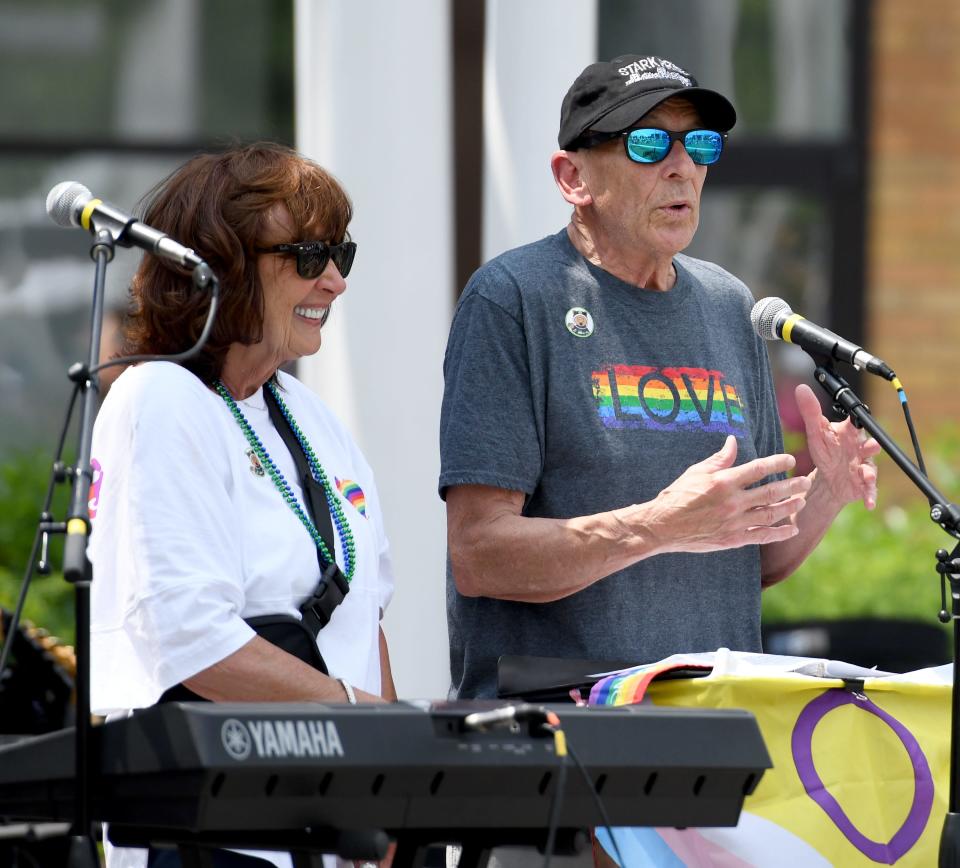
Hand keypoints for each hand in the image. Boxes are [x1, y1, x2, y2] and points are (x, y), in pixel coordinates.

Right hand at [641, 435, 810, 553]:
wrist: (663, 526)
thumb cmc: (677, 496)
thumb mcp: (696, 472)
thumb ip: (719, 459)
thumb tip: (733, 441)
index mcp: (723, 482)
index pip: (758, 469)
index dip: (777, 462)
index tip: (790, 459)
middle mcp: (732, 502)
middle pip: (770, 492)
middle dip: (791, 486)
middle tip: (805, 481)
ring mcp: (734, 522)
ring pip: (770, 514)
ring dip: (789, 507)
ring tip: (802, 501)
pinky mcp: (732, 539)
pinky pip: (761, 535)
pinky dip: (778, 533)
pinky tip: (791, 529)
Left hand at [795, 384, 879, 509]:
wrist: (829, 478)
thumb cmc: (825, 451)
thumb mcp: (815, 433)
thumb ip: (810, 412)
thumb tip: (801, 388)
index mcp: (849, 434)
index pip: (855, 424)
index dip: (857, 422)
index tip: (856, 420)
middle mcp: (861, 449)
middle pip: (870, 445)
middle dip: (872, 446)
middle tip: (872, 446)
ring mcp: (865, 466)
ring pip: (871, 468)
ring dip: (870, 472)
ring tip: (866, 476)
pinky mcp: (865, 484)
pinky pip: (869, 490)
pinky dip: (870, 496)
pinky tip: (869, 504)